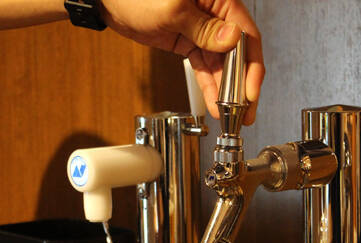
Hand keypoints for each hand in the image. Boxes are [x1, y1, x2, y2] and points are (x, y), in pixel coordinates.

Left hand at [100, 0, 263, 123]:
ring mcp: (204, 29)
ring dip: (226, 90)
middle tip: (243, 111)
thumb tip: (232, 38)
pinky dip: (209, 85)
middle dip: (242, 84)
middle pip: (238, 54)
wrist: (109, 0)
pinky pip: (205, 66)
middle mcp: (215, 14)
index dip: (251, 67)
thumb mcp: (172, 9)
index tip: (250, 91)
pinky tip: (214, 103)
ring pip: (222, 64)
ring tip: (230, 113)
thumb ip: (203, 26)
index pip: (246, 35)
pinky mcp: (190, 41)